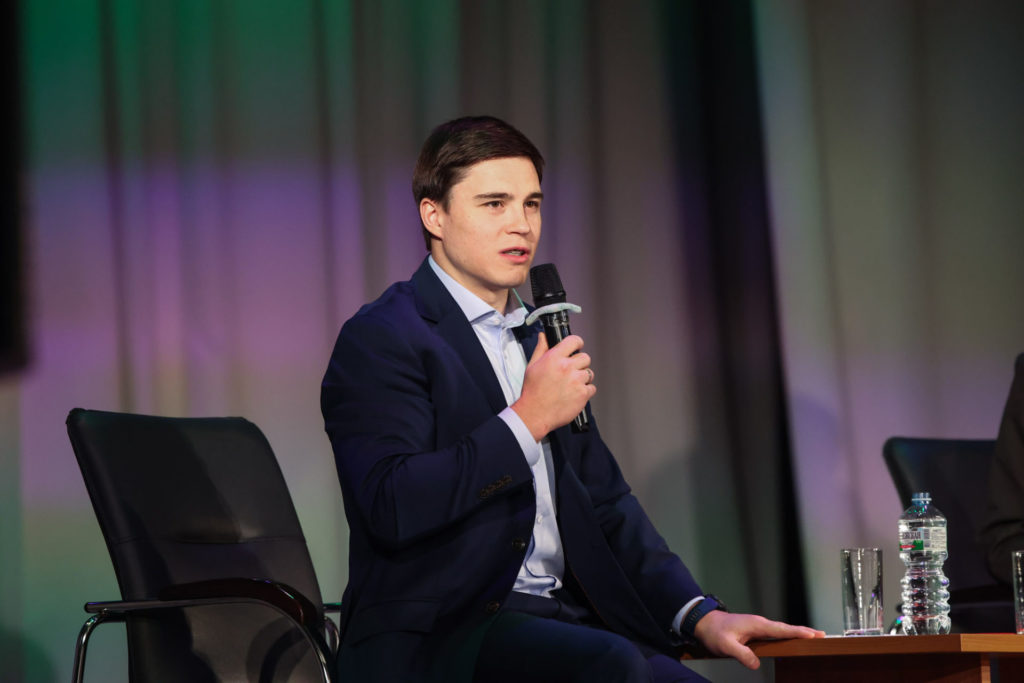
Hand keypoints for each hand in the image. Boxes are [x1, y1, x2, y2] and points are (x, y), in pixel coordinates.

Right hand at [511, 333, 595, 440]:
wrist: (535, 414)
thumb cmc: (532, 392)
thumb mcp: (532, 366)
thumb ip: (541, 349)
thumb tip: (543, 336)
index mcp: (554, 358)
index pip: (574, 341)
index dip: (577, 343)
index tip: (577, 347)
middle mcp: (567, 367)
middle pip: (585, 357)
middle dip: (579, 364)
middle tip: (571, 372)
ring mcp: (576, 381)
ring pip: (589, 373)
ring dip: (582, 378)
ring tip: (571, 385)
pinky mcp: (583, 394)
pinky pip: (592, 388)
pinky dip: (585, 391)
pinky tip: (574, 394)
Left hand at [692, 611, 823, 669]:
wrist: (704, 622)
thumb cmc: (715, 632)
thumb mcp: (726, 646)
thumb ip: (742, 654)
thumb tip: (757, 664)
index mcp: (757, 625)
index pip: (781, 629)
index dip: (798, 632)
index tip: (814, 634)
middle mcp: (760, 623)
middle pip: (786, 628)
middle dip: (804, 632)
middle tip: (823, 636)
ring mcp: (758, 626)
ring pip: (781, 630)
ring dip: (796, 633)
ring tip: (813, 638)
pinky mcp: (755, 630)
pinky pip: (775, 633)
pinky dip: (786, 635)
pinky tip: (792, 640)